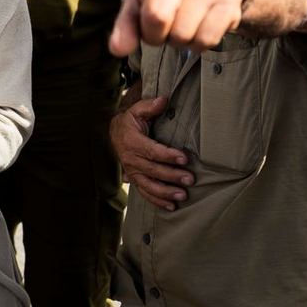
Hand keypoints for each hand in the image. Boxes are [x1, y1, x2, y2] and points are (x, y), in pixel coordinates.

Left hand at [104, 0, 243, 55]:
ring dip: (176, 41)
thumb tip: (117, 49)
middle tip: (158, 28)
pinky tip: (198, 27)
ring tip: (180, 23)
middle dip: (153, 34)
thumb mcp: (141, 1)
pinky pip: (204, 41)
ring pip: (182, 34)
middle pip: (156, 16)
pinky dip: (196, 45)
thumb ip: (126, 24)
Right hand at [110, 95, 194, 210]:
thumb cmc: (131, 121)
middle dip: (172, 176)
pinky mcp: (135, 179)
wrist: (116, 133)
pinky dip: (157, 200)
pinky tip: (171, 206)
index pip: (152, 151)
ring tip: (183, 195)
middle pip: (153, 170)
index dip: (168, 156)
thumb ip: (149, 106)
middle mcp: (130, 159)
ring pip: (149, 185)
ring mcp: (132, 171)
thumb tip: (163, 100)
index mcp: (132, 141)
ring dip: (166, 192)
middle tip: (190, 179)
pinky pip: (145, 192)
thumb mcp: (137, 110)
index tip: (184, 158)